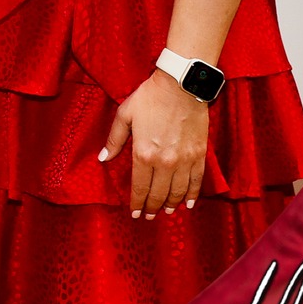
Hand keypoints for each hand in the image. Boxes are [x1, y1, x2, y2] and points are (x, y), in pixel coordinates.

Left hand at [101, 71, 209, 217]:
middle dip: (153, 208)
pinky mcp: (199, 154)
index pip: (139, 187)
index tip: (135, 214)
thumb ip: (114, 140)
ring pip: (178, 191)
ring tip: (166, 212)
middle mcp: (164, 162)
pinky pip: (196, 181)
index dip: (137, 203)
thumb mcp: (124, 115)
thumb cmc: (149, 98)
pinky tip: (188, 203)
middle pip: (158, 193)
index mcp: (143, 153)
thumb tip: (104, 158)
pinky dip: (192, 194)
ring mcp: (184, 160)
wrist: (181, 86)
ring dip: (171, 204)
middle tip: (149, 217)